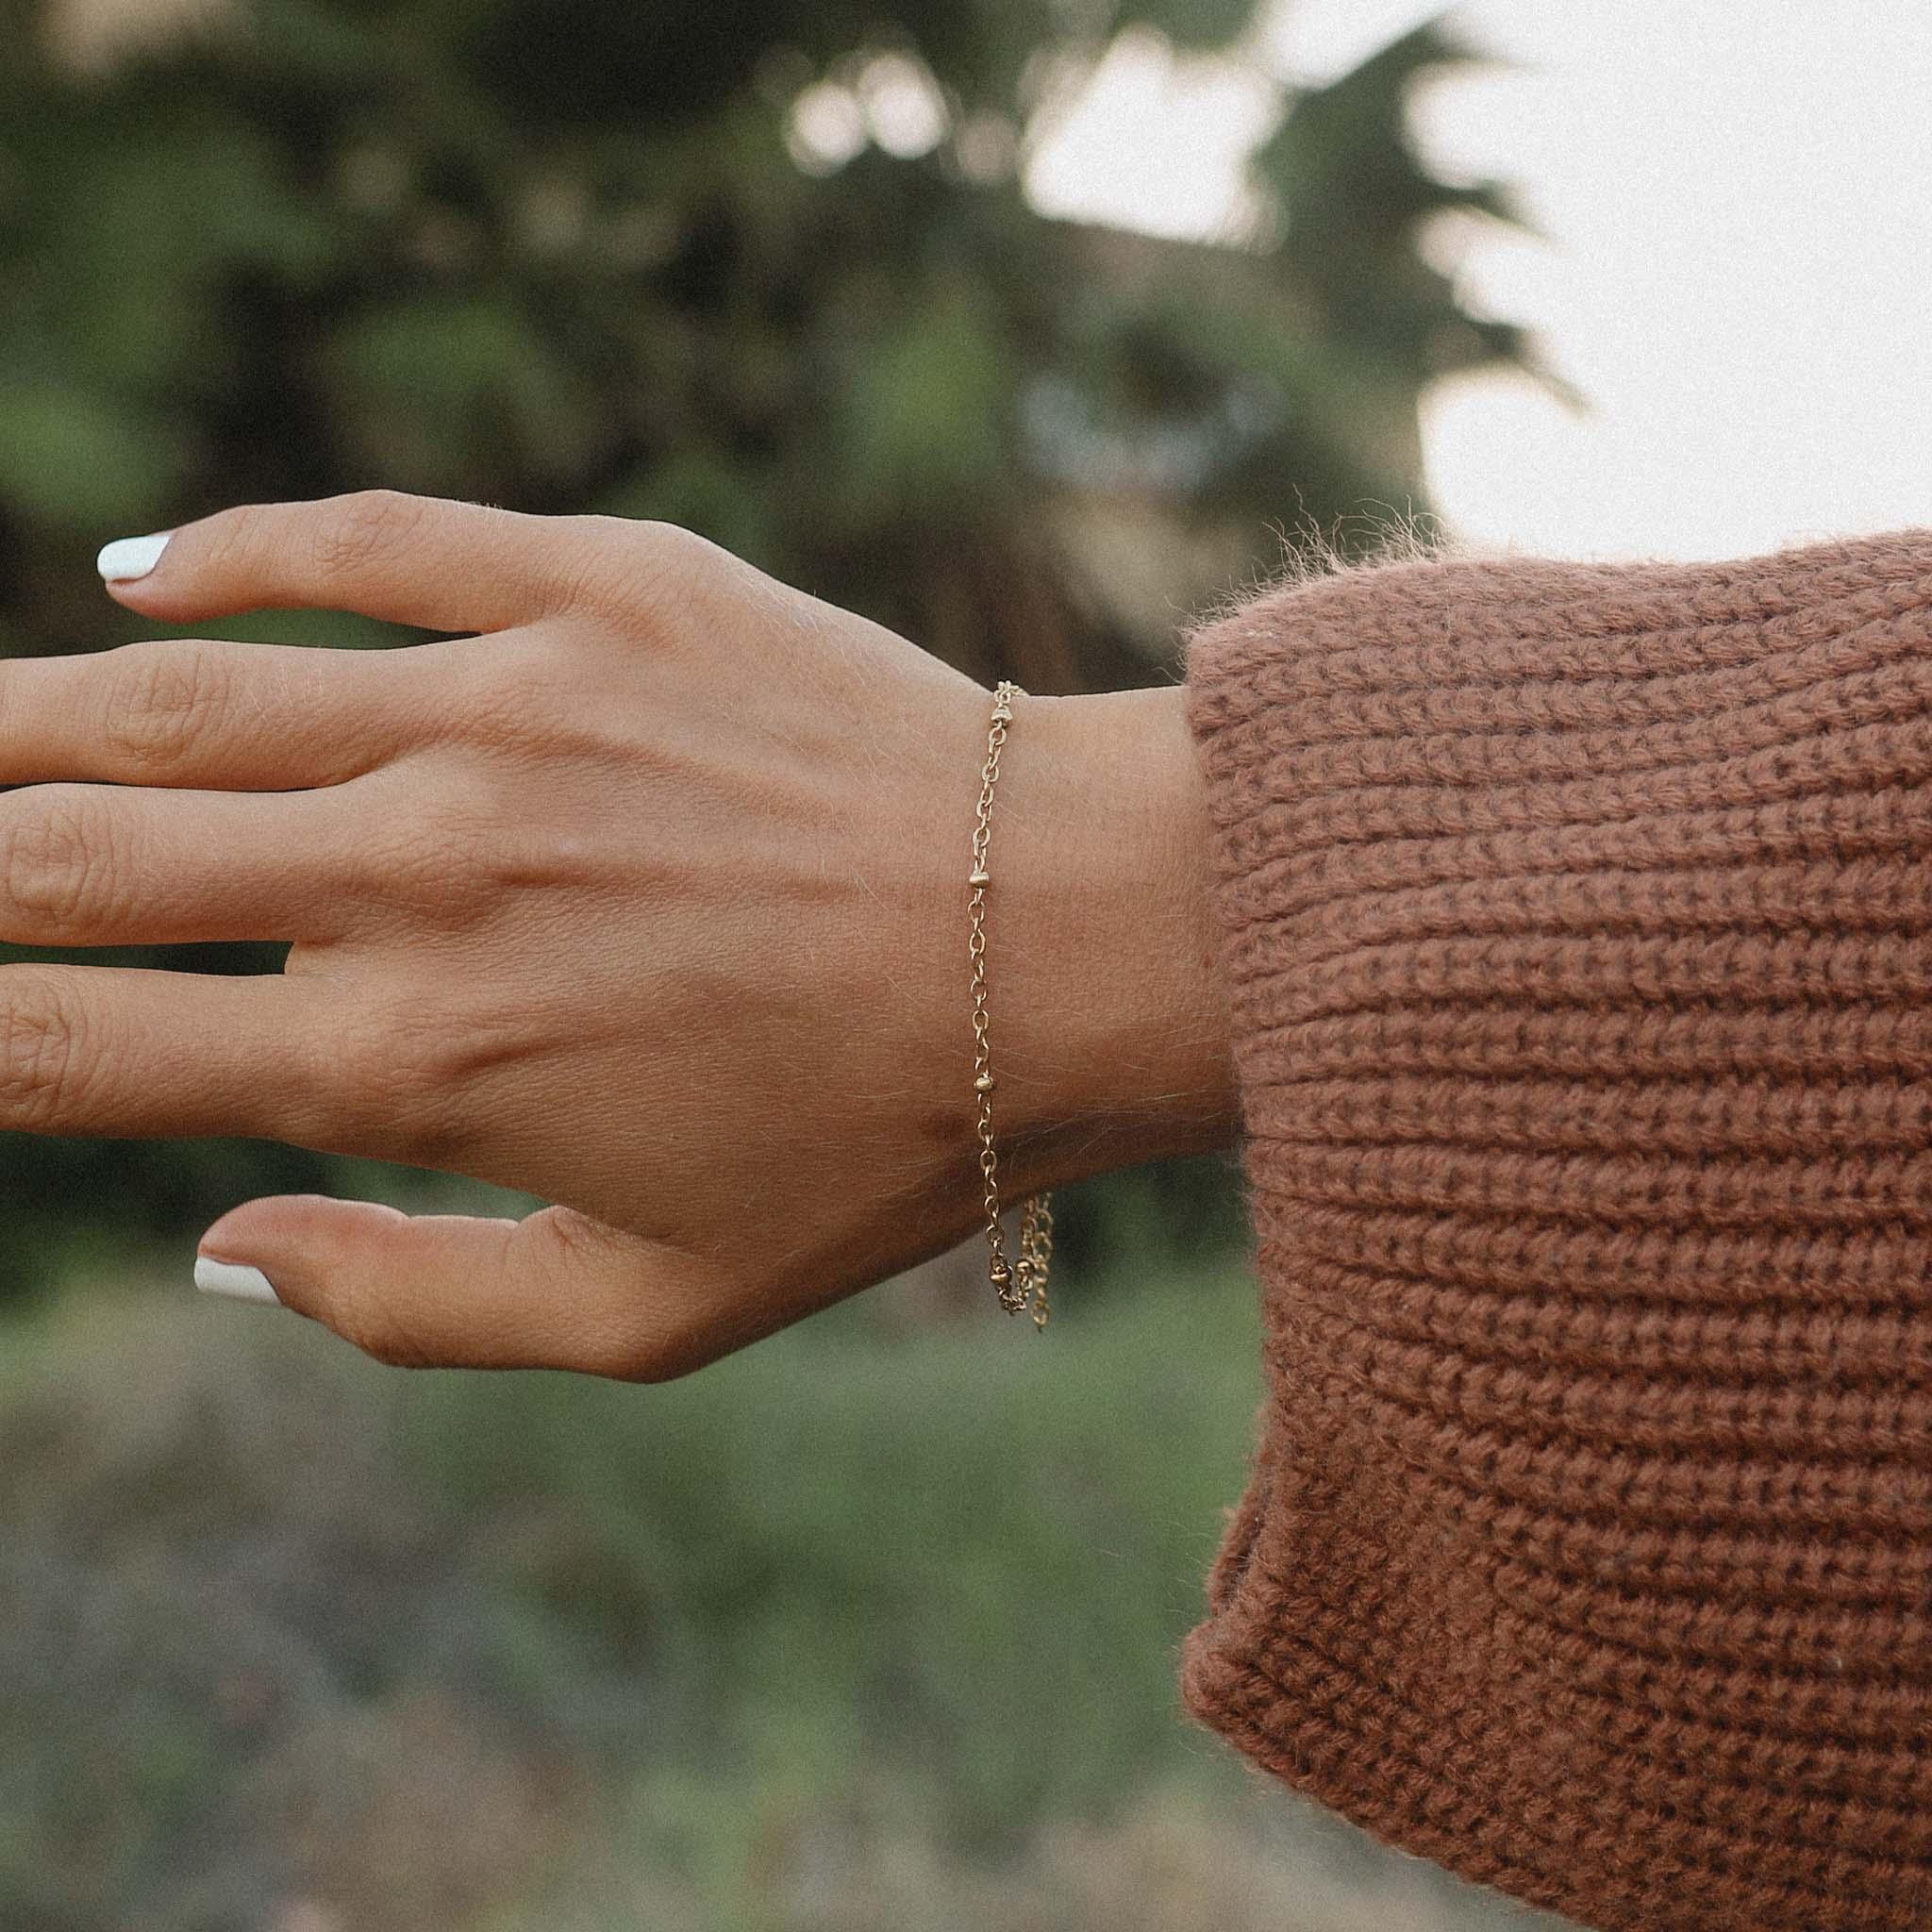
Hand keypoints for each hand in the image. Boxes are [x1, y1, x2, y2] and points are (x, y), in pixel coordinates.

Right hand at [7, 491, 1234, 1374]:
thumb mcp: (651, 1309)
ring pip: (184, 700)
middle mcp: (422, 878)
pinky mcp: (603, 593)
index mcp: (414, 1067)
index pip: (80, 1048)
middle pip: (86, 855)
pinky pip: (367, 546)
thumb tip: (218, 1256)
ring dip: (29, 716)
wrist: (1071, 943)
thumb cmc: (878, 1144)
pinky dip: (232, 555)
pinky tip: (140, 575)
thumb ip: (411, 1306)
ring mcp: (508, 714)